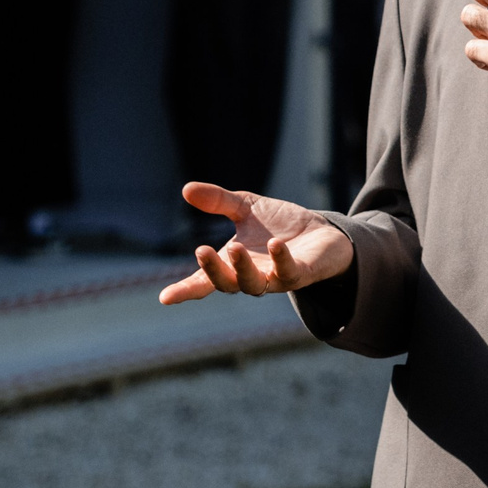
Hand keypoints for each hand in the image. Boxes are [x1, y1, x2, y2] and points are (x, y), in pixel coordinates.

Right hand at [160, 181, 355, 304]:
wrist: (323, 232)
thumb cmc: (280, 225)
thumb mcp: (246, 208)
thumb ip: (218, 201)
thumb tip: (186, 190)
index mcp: (233, 264)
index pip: (204, 281)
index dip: (185, 290)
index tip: (165, 298)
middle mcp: (252, 276)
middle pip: (227, 284)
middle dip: (213, 271)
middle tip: (201, 251)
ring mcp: (276, 279)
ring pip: (254, 285)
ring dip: (242, 269)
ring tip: (236, 248)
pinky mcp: (301, 274)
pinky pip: (289, 274)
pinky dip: (281, 261)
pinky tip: (276, 245)